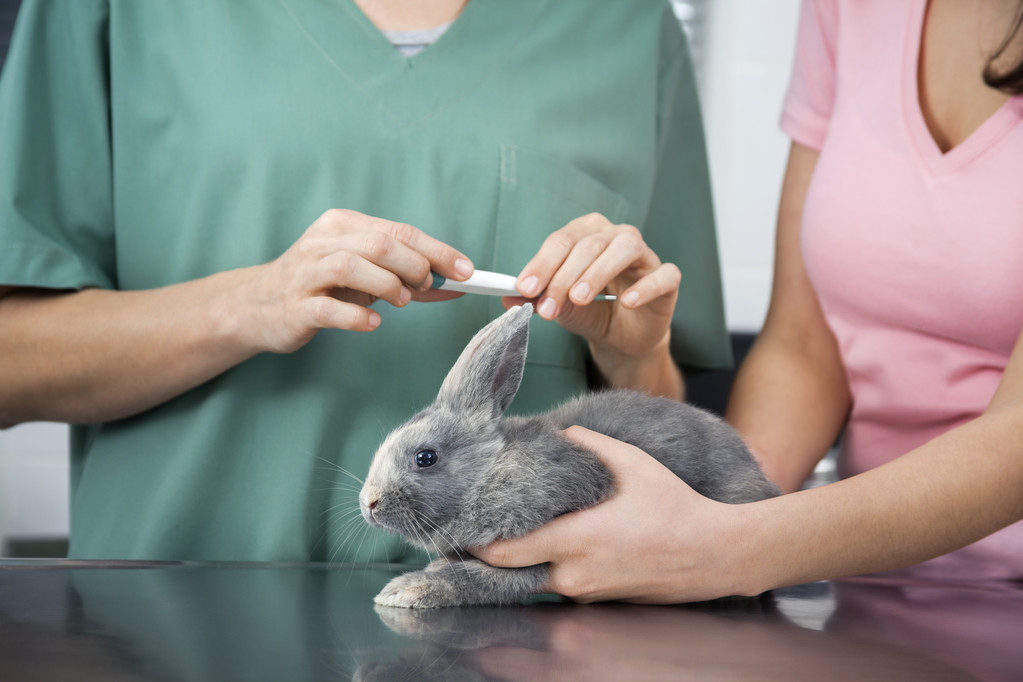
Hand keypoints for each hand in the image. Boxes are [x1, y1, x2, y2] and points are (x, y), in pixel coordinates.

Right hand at [238, 209, 472, 352]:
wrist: (258, 305)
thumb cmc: (321, 286)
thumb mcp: (364, 274)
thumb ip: (406, 276)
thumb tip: (457, 282)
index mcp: (343, 225)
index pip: (399, 231)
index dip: (437, 251)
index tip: (466, 271)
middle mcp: (323, 243)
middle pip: (379, 244)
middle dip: (414, 266)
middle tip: (425, 288)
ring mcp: (306, 274)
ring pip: (352, 267)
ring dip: (388, 285)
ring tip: (401, 301)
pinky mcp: (295, 307)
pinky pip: (328, 308)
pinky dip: (358, 316)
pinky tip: (373, 322)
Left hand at [472, 426, 751, 603]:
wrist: (716, 554)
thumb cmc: (677, 508)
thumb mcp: (634, 465)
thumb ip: (591, 444)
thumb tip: (562, 432)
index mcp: (575, 539)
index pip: (504, 551)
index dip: (475, 542)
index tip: (459, 527)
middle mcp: (574, 574)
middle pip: (511, 572)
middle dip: (490, 554)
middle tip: (473, 533)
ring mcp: (587, 591)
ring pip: (537, 579)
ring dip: (522, 560)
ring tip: (513, 533)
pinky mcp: (601, 599)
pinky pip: (562, 584)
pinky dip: (549, 568)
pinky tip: (553, 546)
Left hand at [510, 213, 680, 360]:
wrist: (622, 338)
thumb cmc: (592, 311)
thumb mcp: (560, 306)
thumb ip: (538, 298)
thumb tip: (508, 295)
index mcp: (588, 233)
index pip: (562, 240)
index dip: (542, 264)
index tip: (525, 288)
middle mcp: (617, 236)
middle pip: (589, 244)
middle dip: (564, 276)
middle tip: (547, 306)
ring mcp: (646, 255)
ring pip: (625, 248)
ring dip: (598, 273)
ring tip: (579, 299)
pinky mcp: (668, 278)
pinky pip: (663, 275)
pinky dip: (645, 287)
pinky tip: (627, 302)